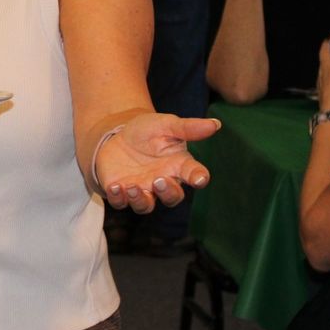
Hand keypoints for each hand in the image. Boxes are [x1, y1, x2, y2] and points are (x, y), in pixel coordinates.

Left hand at [96, 113, 219, 212]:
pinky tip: (114, 187)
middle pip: (172, 197)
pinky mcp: (121, 192)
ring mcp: (142, 189)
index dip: (199, 178)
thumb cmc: (148, 131)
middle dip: (167, 192)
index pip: (194, 174)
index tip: (200, 179)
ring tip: (132, 187)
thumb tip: (215, 124)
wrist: (118, 133)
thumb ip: (187, 127)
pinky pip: (120, 202)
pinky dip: (117, 197)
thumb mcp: (166, 124)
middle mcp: (162, 181)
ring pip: (146, 206)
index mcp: (178, 165)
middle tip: (159, 180)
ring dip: (140, 200)